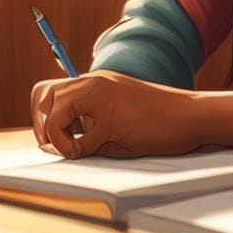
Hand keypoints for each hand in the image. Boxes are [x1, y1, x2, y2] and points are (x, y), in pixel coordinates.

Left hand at [30, 72, 232, 159]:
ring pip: (53, 109)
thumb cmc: (157, 119)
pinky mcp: (113, 117)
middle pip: (42, 94)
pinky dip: (80, 150)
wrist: (190, 115)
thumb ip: (89, 121)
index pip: (49, 90)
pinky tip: (96, 151)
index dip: (42, 116)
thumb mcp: (116, 113)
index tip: (55, 138)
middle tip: (58, 145)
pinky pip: (80, 138)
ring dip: (56, 135)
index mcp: (94, 82)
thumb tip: (62, 142)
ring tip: (75, 149)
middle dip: (41, 125)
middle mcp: (94, 82)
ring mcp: (103, 97)